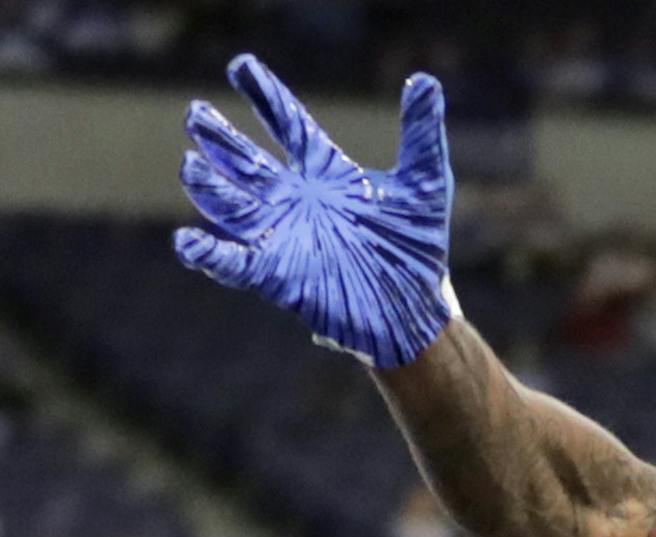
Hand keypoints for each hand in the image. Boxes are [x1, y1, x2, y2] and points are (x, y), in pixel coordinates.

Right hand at [175, 53, 455, 368]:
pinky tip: (188, 242)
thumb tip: (425, 81)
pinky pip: (233, 263)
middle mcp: (294, 198)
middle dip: (220, 138)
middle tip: (197, 114)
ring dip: (209, 187)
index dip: (264, 95)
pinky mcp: (277, 275)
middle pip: (245, 160)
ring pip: (230, 204)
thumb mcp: (426, 184)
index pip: (287, 123)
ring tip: (191, 166)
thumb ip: (421, 134)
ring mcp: (281, 234)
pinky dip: (208, 254)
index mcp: (324, 172)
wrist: (416, 308)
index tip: (241, 66)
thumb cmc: (418, 247)